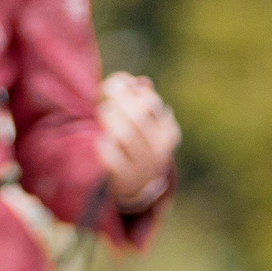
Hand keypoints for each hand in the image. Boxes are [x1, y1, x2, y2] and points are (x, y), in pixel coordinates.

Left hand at [96, 73, 178, 211]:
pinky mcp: (125, 180)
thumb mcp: (145, 122)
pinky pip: (111, 155)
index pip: (150, 101)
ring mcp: (144, 167)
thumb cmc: (137, 145)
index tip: (113, 83)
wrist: (137, 188)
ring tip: (104, 112)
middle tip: (104, 93)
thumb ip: (140, 98)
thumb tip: (139, 82)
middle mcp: (160, 151)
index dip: (128, 87)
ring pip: (125, 134)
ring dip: (110, 118)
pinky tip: (103, 140)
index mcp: (168, 133)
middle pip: (138, 115)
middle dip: (117, 99)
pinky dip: (104, 143)